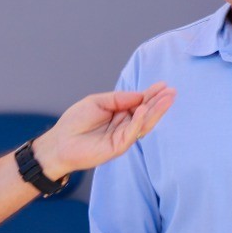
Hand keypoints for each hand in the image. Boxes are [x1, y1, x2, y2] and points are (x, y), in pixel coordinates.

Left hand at [30, 83, 175, 180]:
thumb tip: (139, 96)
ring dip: (156, 111)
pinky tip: (144, 110)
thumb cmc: (75, 121)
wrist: (59, 142)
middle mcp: (124, 125)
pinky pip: (131, 134)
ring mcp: (122, 137)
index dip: (151, 94)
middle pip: (146, 113)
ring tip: (166, 99)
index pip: (140, 103)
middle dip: (159, 102)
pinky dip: (138, 122)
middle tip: (172, 91)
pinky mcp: (118, 147)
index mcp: (119, 113)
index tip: (163, 85)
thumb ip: (118, 99)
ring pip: (143, 124)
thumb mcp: (97, 102)